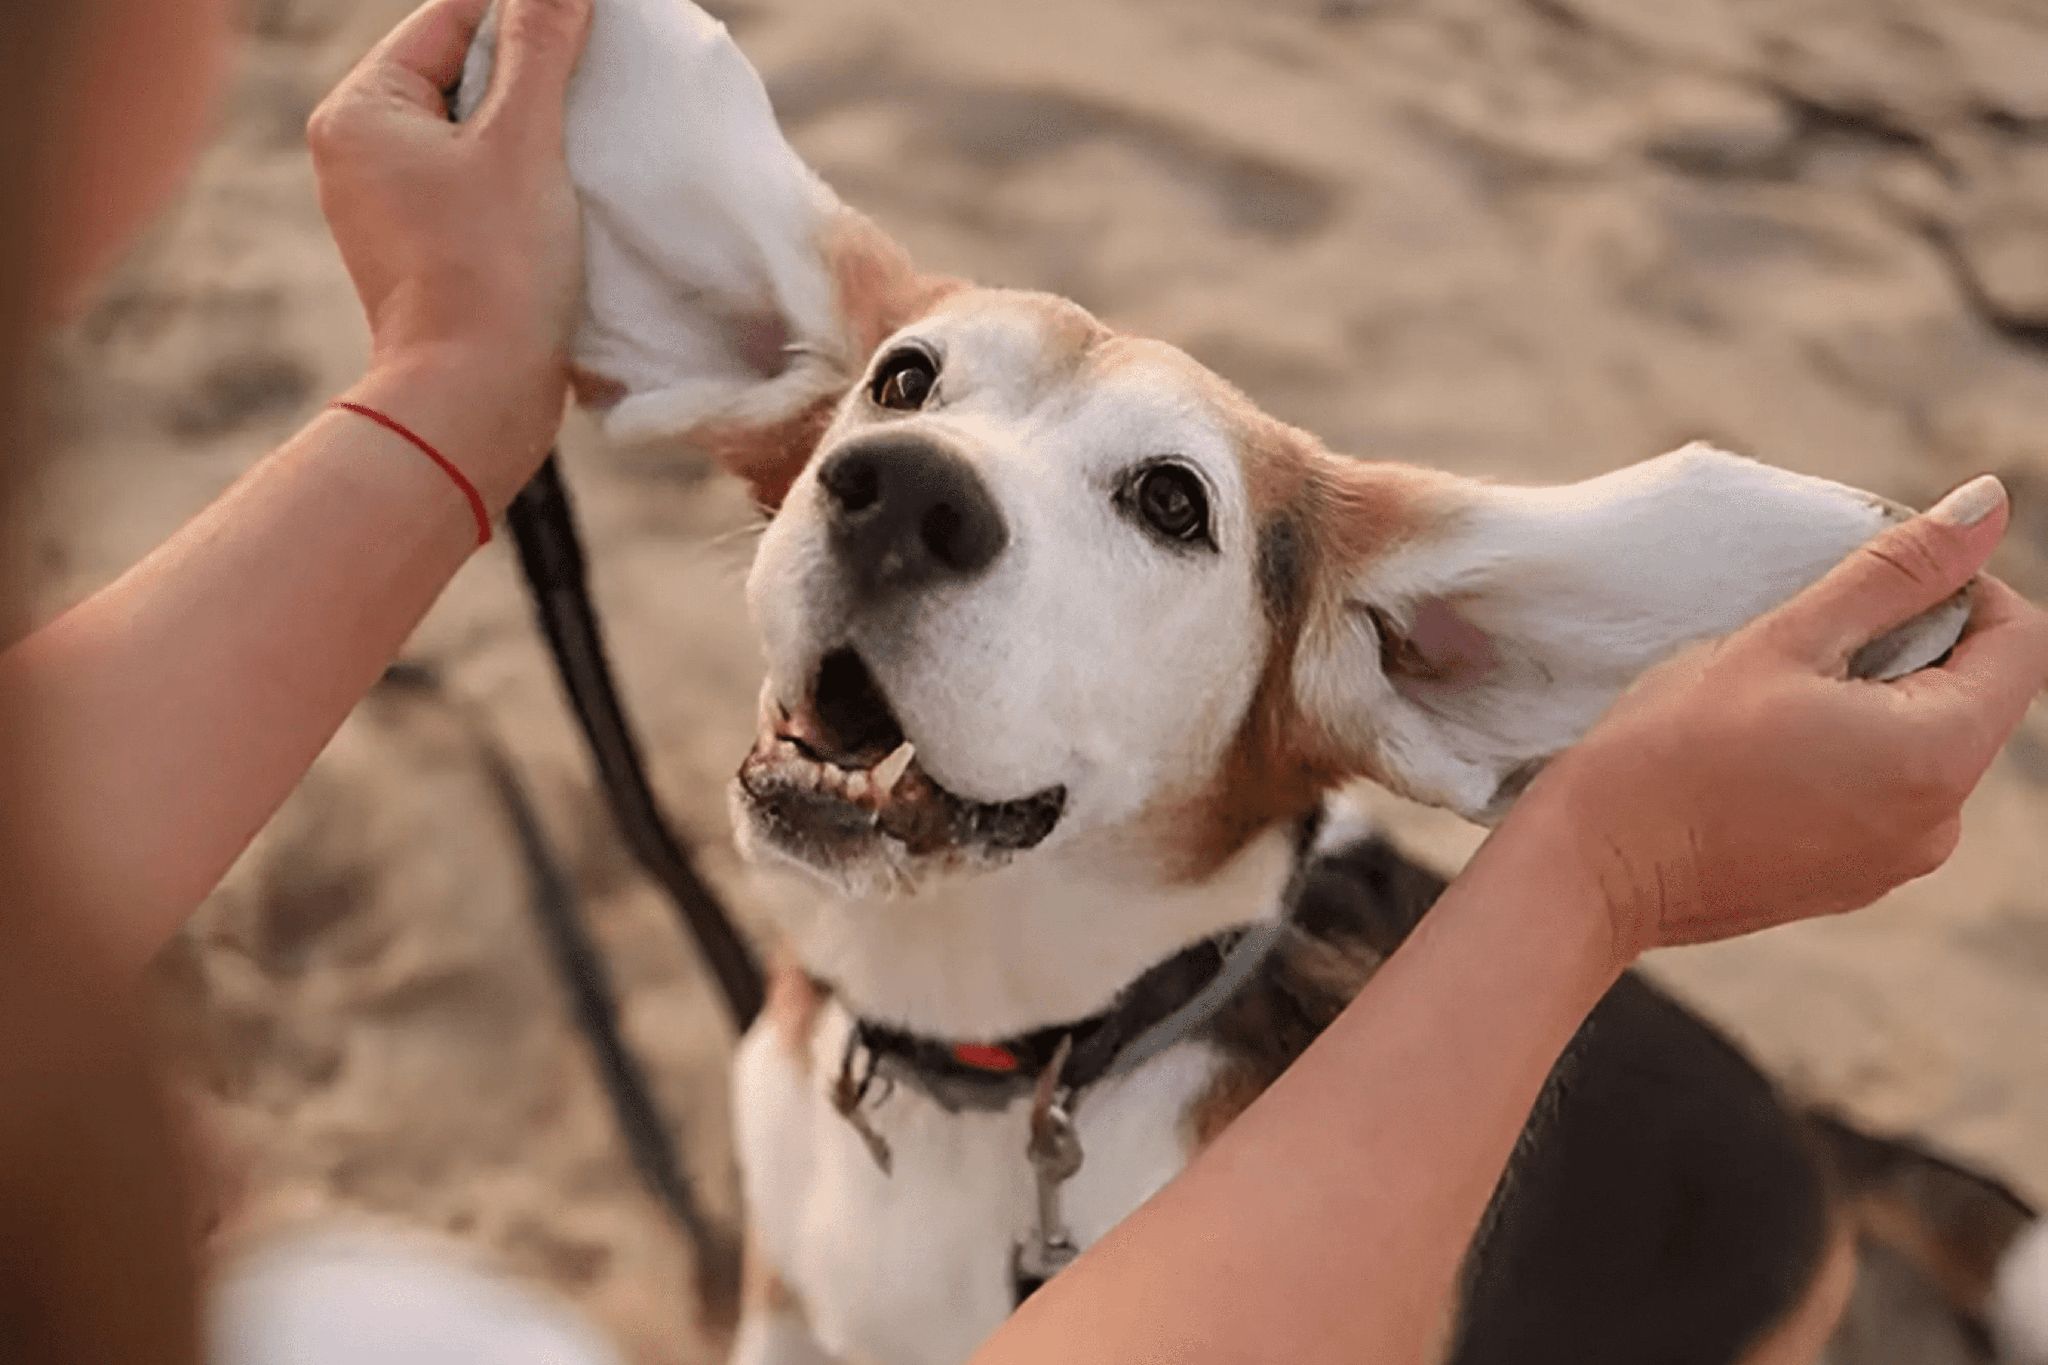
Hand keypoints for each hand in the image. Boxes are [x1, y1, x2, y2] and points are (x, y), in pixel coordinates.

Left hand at [309, 0, 591, 485]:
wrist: (475, 399)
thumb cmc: (494, 267)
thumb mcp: (524, 141)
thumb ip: (540, 48)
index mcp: (361, 109)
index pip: (452, 19)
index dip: (526, 13)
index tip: (590, 21)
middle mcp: (358, 150)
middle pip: (461, 73)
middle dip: (532, 74)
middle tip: (599, 80)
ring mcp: (387, 204)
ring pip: (474, 132)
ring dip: (534, 129)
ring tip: (585, 141)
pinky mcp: (423, 249)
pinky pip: (476, 183)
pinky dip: (523, 177)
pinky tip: (566, 191)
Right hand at [1511, 474, 2047, 964]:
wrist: (1591, 868)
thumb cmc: (1670, 748)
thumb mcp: (1783, 639)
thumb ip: (1894, 571)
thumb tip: (1988, 504)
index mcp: (1938, 754)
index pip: (2019, 639)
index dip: (1956, 589)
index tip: (1864, 585)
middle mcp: (1940, 821)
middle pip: (1969, 694)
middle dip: (1901, 650)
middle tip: (1796, 645)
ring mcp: (1896, 861)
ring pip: (1918, 746)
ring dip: (1866, 705)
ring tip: (1764, 707)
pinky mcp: (1850, 883)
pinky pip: (1878, 796)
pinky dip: (1838, 761)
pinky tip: (1755, 759)